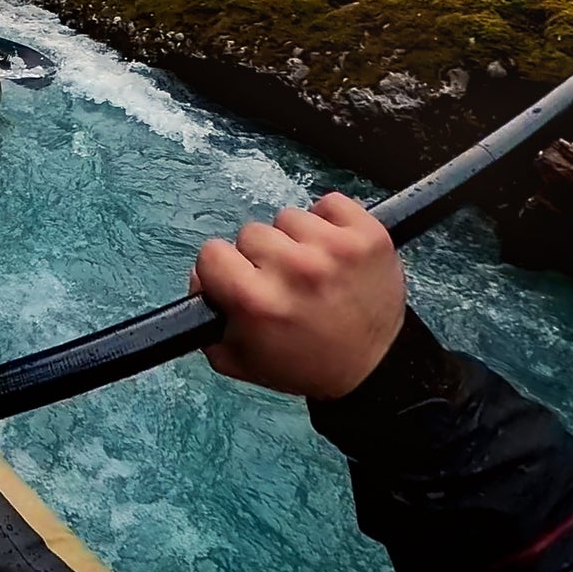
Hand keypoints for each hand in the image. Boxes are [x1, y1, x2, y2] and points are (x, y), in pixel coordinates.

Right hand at [190, 192, 404, 399]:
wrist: (373, 368)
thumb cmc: (303, 362)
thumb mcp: (237, 358)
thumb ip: (204, 315)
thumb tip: (199, 277)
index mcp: (257, 301)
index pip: (211, 252)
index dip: (224, 269)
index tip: (243, 282)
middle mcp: (294, 269)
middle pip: (252, 232)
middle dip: (263, 256)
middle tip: (285, 284)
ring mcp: (334, 248)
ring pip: (289, 217)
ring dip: (297, 240)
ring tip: (314, 271)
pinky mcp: (367, 234)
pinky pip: (330, 203)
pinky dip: (330, 222)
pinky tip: (335, 252)